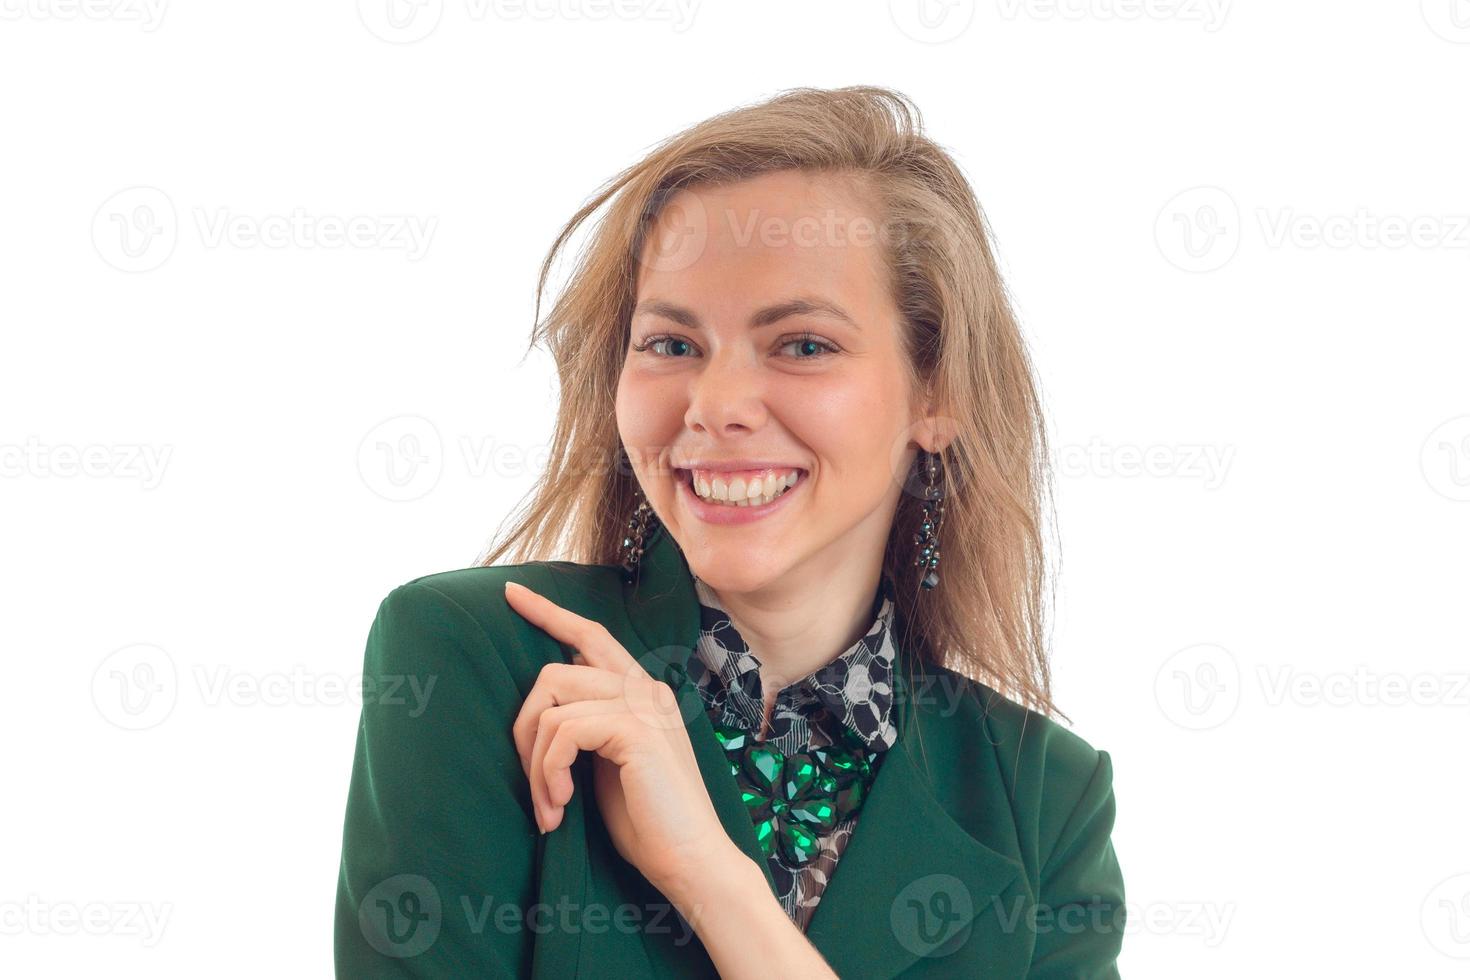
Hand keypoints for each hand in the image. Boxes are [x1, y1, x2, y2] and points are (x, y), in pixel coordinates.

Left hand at [504, 579, 732, 899]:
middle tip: (532, 787)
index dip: (549, 613)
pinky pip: (563, 731)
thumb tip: (542, 712)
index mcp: (643, 692)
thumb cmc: (648, 822)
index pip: (591, 635)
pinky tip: (561, 806)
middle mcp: (646, 688)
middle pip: (554, 671)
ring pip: (552, 704)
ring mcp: (644, 705)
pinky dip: (549, 772)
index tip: (511, 593)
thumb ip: (586, 728)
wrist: (691, 860)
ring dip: (536, 763)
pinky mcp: (636, 729)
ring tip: (549, 808)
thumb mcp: (607, 764)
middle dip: (525, 729)